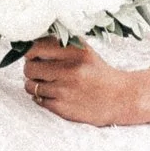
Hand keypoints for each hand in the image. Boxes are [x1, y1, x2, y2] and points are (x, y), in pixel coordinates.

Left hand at [20, 39, 149, 126]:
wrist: (120, 98)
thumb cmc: (98, 72)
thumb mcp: (84, 51)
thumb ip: (60, 43)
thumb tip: (30, 42)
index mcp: (74, 52)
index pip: (35, 48)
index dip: (29, 52)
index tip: (32, 55)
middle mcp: (69, 70)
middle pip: (29, 67)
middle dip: (30, 69)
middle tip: (38, 70)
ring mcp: (65, 90)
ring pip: (31, 86)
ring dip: (34, 84)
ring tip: (45, 83)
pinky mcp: (63, 108)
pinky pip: (38, 100)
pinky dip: (41, 97)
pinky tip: (52, 94)